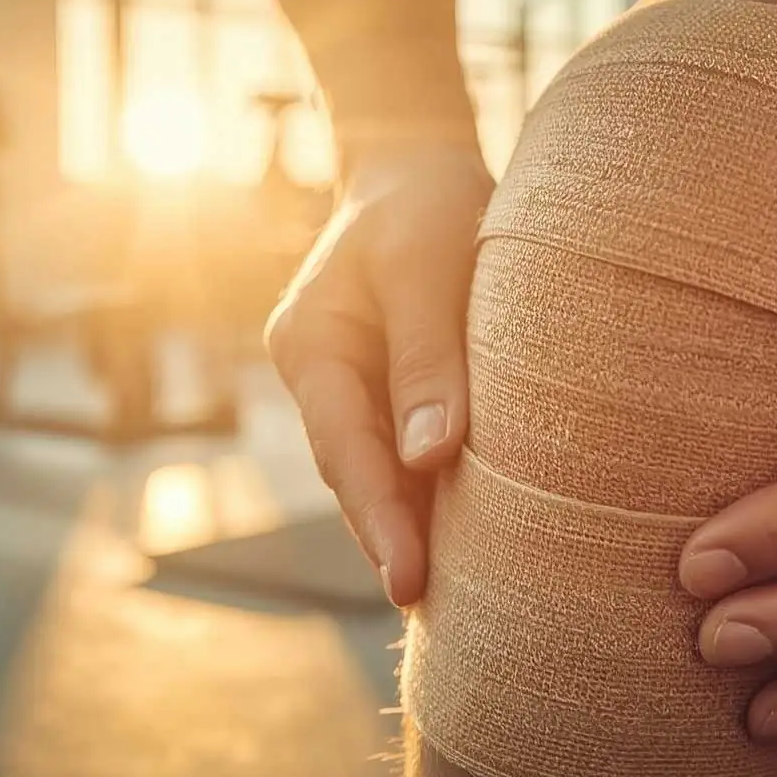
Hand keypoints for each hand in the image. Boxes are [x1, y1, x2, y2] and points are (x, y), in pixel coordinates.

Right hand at [267, 140, 493, 606]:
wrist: (419, 167)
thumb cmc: (425, 204)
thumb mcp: (426, 263)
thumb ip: (428, 355)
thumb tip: (434, 455)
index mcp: (310, 346)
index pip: (346, 448)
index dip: (378, 517)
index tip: (408, 577)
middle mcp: (323, 378)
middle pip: (359, 475)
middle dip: (392, 542)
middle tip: (430, 609)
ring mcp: (355, 389)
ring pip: (385, 473)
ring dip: (415, 528)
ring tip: (454, 600)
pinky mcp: (395, 393)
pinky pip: (412, 455)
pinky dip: (434, 496)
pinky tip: (466, 544)